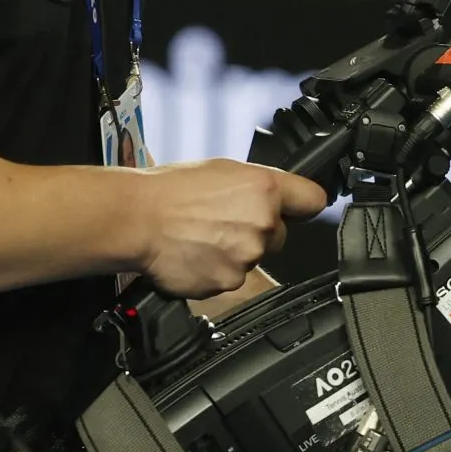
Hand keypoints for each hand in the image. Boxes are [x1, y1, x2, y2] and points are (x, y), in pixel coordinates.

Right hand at [134, 159, 328, 298]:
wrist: (137, 219)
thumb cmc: (170, 190)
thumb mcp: (222, 170)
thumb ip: (257, 186)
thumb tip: (275, 197)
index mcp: (265, 188)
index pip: (313, 200)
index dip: (303, 205)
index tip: (298, 208)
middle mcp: (263, 223)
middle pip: (280, 235)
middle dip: (260, 231)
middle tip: (224, 222)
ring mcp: (248, 256)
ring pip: (254, 258)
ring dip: (236, 252)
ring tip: (203, 237)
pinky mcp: (229, 281)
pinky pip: (232, 278)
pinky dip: (217, 270)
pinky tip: (196, 254)